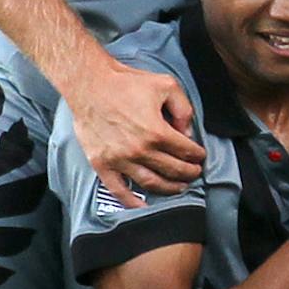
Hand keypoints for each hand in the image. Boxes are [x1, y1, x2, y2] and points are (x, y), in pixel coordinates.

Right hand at [69, 58, 205, 208]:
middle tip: (193, 172)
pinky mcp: (102, 164)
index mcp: (157, 131)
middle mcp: (140, 150)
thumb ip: (183, 108)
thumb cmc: (124, 83)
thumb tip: (187, 131)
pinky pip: (119, 191)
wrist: (89, 84)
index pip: (186, 151)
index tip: (199, 156)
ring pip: (151, 184)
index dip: (197, 155)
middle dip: (188, 173)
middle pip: (173, 170)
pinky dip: (132, 202)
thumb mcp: (165, 85)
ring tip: (178, 187)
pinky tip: (143, 205)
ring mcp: (120, 160)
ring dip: (169, 188)